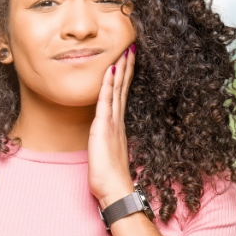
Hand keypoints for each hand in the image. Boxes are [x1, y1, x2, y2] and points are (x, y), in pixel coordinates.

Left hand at [88, 43, 136, 208]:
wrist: (115, 189)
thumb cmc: (111, 175)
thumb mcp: (109, 151)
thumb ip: (110, 138)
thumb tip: (108, 133)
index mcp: (119, 124)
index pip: (123, 93)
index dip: (126, 76)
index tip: (129, 60)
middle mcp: (118, 119)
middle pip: (123, 86)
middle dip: (127, 66)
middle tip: (131, 47)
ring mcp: (112, 122)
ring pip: (117, 89)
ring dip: (121, 69)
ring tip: (125, 51)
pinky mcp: (104, 127)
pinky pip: (106, 101)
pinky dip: (108, 85)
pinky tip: (110, 70)